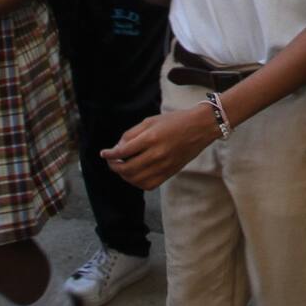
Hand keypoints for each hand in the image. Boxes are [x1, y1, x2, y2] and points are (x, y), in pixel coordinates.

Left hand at [101, 106, 218, 189]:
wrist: (201, 127)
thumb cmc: (176, 121)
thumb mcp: (151, 120)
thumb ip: (132, 134)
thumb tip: (117, 148)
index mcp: (151, 138)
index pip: (123, 152)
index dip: (110, 154)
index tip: (104, 153)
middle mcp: (157, 154)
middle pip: (126, 169)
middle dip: (114, 166)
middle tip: (112, 162)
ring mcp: (164, 166)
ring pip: (135, 180)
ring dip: (124, 176)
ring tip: (122, 168)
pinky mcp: (170, 173)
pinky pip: (148, 185)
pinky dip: (137, 182)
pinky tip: (136, 175)